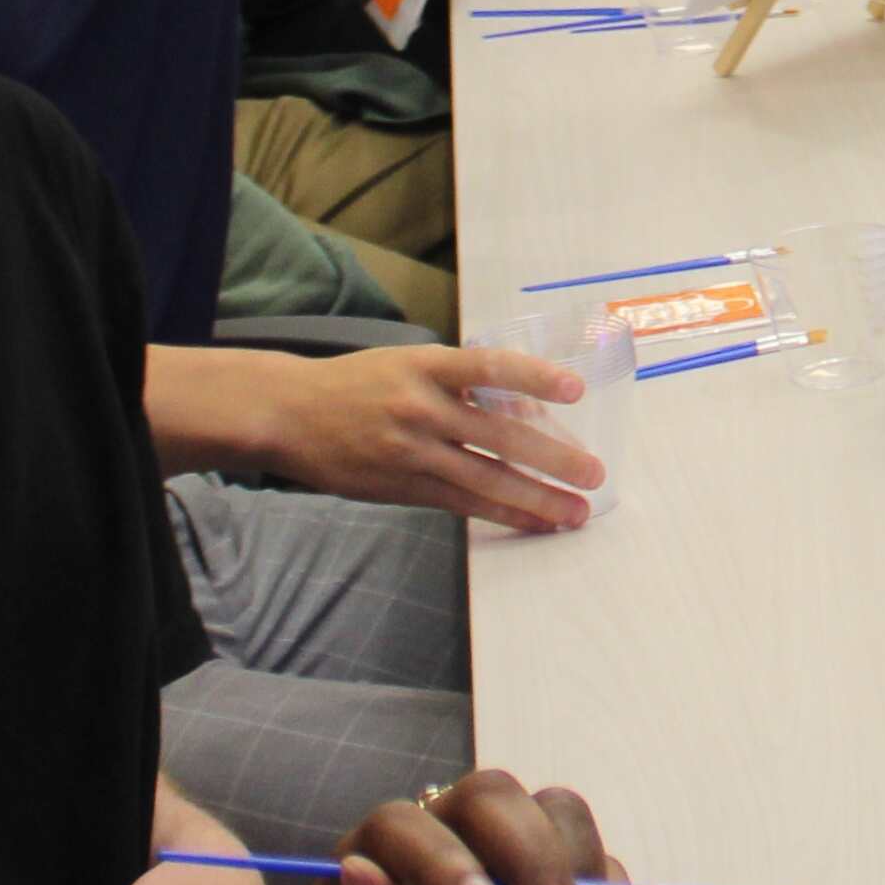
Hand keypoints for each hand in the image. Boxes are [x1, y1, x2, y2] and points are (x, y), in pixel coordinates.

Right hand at [267, 340, 604, 532]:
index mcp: (425, 365)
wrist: (290, 414)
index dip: (534, 378)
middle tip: (594, 474)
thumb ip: (462, 383)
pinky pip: (463, 503)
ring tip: (575, 512)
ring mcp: (412, 451)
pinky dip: (503, 512)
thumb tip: (526, 409)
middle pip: (499, 435)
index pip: (489, 367)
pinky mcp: (404, 486)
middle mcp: (421, 408)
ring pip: (486, 479)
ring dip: (537, 498)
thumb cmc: (360, 383)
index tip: (574, 389)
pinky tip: (533, 520)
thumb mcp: (408, 363)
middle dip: (553, 459)